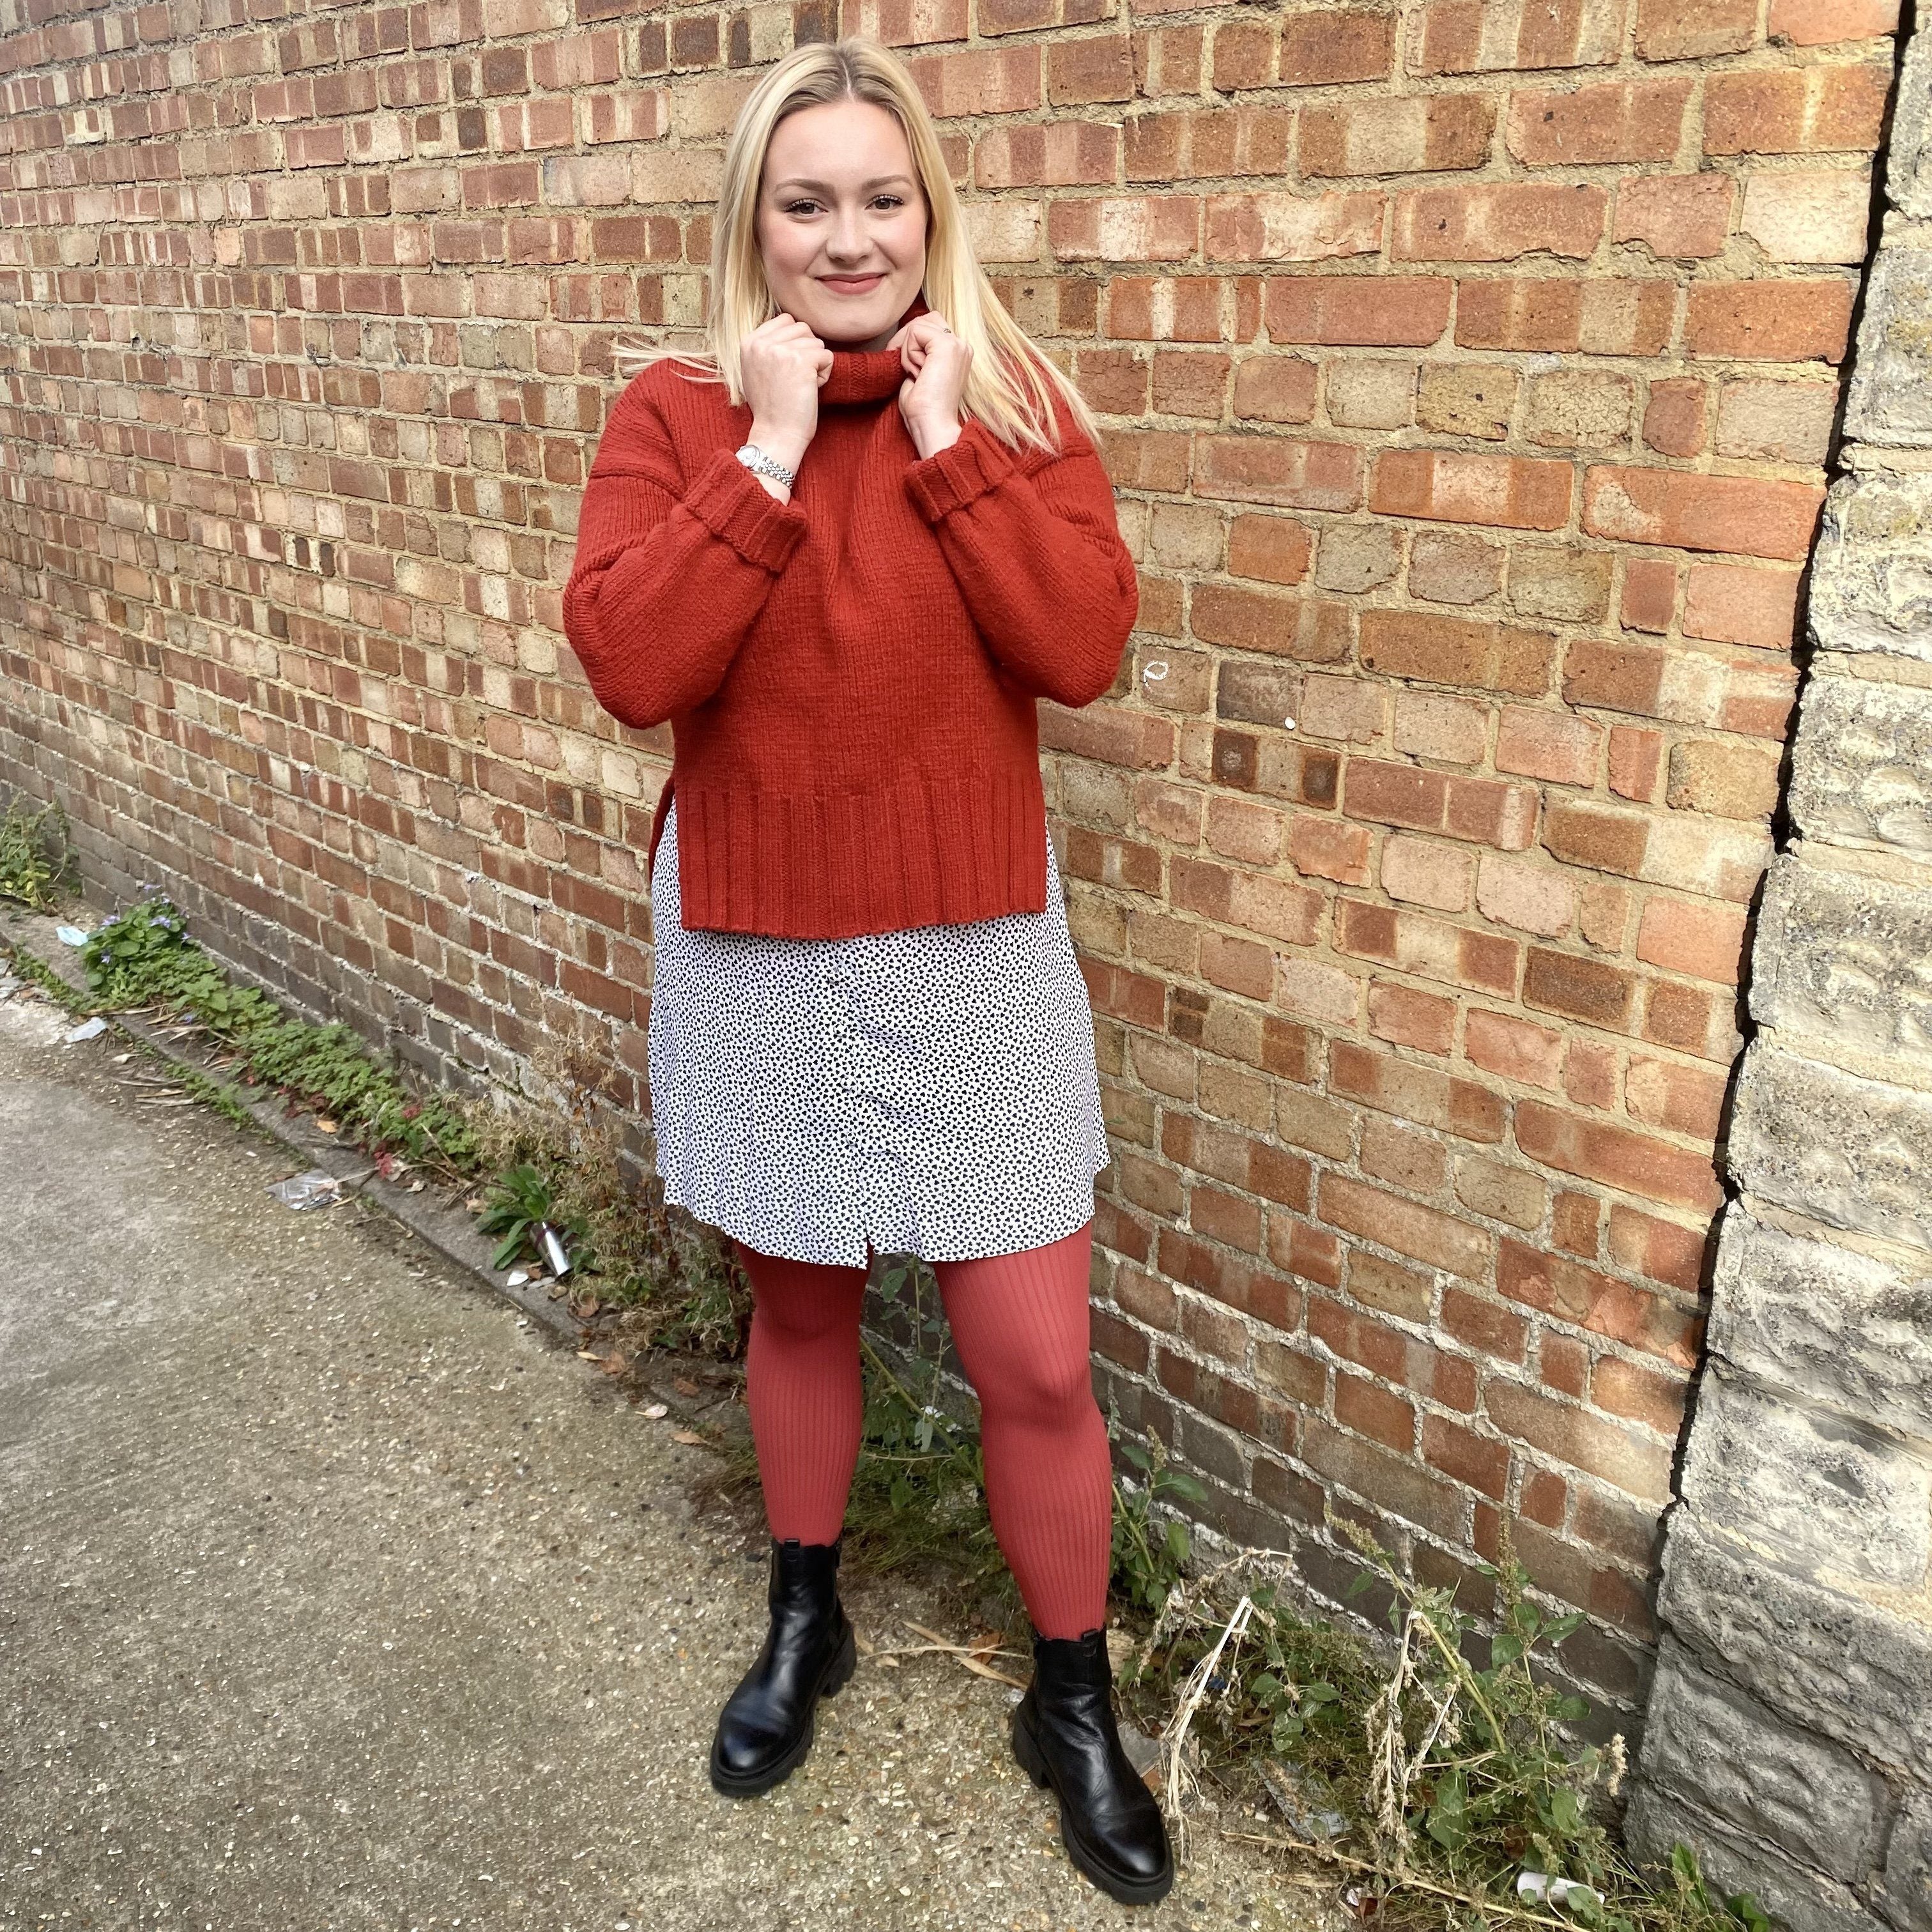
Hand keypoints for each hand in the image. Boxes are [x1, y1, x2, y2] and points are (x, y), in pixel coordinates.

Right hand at [740, 311, 831, 470]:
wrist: (776, 435)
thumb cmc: (771, 407)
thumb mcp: (756, 370)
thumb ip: (767, 346)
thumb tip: (789, 324)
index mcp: (749, 341)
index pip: (786, 320)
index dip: (794, 343)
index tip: (787, 369)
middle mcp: (762, 342)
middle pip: (803, 328)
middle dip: (807, 352)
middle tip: (795, 379)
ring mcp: (781, 350)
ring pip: (817, 342)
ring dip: (816, 364)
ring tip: (801, 385)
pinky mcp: (801, 361)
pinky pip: (827, 356)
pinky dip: (824, 375)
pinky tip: (810, 390)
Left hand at [886, 310, 971, 459]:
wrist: (932, 426)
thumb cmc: (923, 411)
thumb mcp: (918, 374)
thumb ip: (916, 354)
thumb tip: (901, 340)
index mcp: (958, 353)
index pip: (929, 326)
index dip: (910, 342)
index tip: (907, 369)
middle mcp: (962, 345)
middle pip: (925, 319)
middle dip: (907, 340)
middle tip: (908, 370)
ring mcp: (957, 344)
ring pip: (918, 325)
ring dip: (908, 350)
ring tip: (917, 375)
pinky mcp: (948, 345)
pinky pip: (915, 332)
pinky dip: (908, 353)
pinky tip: (918, 374)